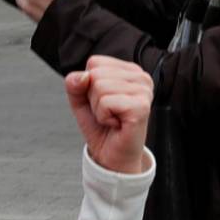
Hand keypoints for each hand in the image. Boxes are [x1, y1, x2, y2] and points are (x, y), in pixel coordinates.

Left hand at [65, 57, 151, 174]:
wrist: (112, 157)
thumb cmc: (102, 128)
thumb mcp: (81, 101)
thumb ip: (75, 83)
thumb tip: (82, 76)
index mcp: (129, 71)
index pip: (94, 62)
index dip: (88, 85)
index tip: (103, 102)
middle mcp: (141, 77)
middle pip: (95, 74)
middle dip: (93, 98)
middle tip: (108, 113)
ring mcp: (143, 91)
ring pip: (99, 87)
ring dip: (98, 109)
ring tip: (112, 119)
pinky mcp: (141, 106)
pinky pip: (106, 102)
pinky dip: (104, 117)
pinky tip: (116, 124)